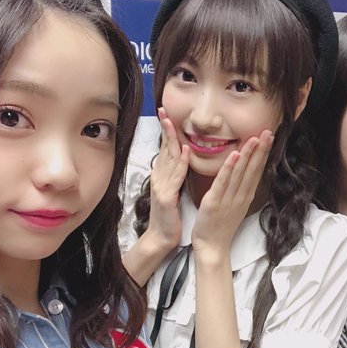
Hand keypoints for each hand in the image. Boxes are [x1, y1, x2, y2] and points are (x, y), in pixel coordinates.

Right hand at [146, 107, 189, 249]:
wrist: (161, 237)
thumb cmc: (169, 215)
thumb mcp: (171, 190)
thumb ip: (174, 174)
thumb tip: (180, 158)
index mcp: (162, 176)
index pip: (165, 149)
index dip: (167, 131)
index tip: (166, 113)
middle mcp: (159, 177)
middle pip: (164, 148)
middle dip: (165, 128)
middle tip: (164, 109)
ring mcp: (161, 186)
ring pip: (168, 158)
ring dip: (172, 139)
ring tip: (172, 122)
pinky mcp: (167, 197)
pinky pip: (175, 177)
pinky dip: (181, 163)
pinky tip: (186, 151)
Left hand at [191, 130, 273, 257]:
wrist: (212, 246)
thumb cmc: (221, 226)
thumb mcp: (235, 205)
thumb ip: (239, 188)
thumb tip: (244, 172)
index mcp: (246, 195)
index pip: (257, 170)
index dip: (263, 152)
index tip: (269, 136)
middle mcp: (241, 196)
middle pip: (253, 169)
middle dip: (261, 149)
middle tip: (269, 132)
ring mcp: (229, 199)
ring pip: (240, 173)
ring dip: (248, 154)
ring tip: (255, 138)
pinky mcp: (215, 202)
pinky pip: (223, 182)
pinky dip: (229, 168)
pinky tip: (235, 155)